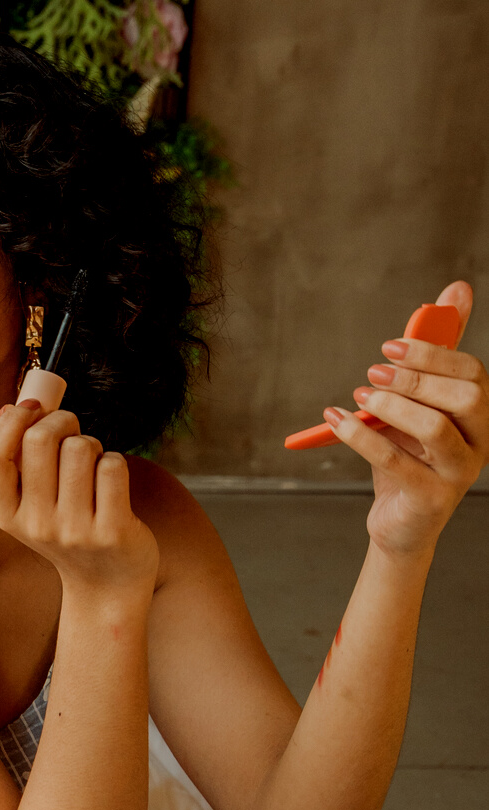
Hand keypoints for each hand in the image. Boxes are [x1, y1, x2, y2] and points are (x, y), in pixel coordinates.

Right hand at [0, 400, 158, 597]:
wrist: (106, 585)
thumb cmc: (67, 529)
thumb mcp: (30, 504)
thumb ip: (16, 460)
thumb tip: (10, 409)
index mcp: (6, 514)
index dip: (11, 421)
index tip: (32, 409)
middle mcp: (36, 524)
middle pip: (39, 439)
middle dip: (61, 420)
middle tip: (72, 430)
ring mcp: (74, 530)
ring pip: (80, 448)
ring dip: (92, 444)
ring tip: (93, 464)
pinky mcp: (112, 531)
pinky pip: (112, 466)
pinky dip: (114, 461)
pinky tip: (111, 480)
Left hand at [333, 281, 486, 559]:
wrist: (400, 519)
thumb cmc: (408, 453)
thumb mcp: (417, 401)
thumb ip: (433, 353)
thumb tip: (457, 290)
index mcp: (481, 415)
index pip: (474, 373)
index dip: (432, 354)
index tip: (387, 347)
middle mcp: (480, 443)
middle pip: (466, 397)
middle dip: (417, 378)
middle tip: (372, 374)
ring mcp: (459, 473)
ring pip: (436, 429)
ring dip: (392, 406)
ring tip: (360, 398)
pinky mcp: (431, 498)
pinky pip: (398, 462)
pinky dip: (361, 436)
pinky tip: (336, 420)